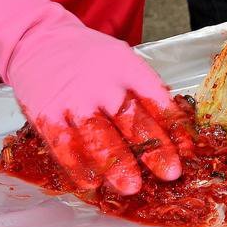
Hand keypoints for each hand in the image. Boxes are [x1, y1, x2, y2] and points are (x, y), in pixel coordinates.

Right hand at [5, 6, 192, 193]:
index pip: (155, 96)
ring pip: (97, 135)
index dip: (173, 125)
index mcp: (125, 67)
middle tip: (170, 173)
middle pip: (130, 118)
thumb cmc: (88, 57)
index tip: (187, 149)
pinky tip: (91, 183)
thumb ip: (142, 89)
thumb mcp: (120, 60)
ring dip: (116, 163)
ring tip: (132, 186)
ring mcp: (73, 100)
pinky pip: (64, 144)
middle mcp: (101, 83)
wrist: (38, 40)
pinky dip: (77, 166)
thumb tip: (173, 126)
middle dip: (152, 148)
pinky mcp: (47, 114)